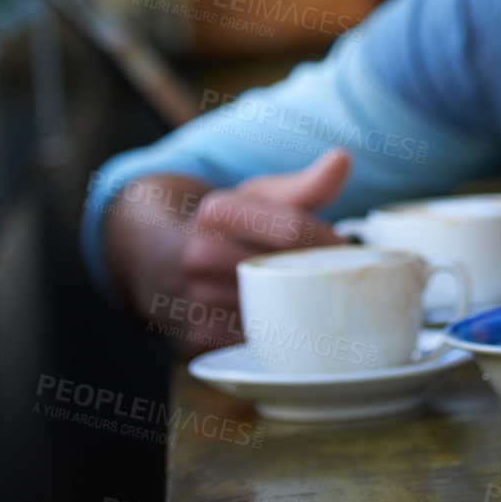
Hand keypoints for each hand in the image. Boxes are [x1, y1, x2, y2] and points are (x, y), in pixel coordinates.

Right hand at [111, 151, 351, 354]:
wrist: (154, 256)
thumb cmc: (223, 224)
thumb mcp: (258, 196)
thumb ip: (305, 185)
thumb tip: (342, 159)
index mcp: (217, 212)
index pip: (294, 231)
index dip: (329, 242)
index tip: (346, 250)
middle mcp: (198, 254)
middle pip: (283, 273)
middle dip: (317, 276)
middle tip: (337, 277)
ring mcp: (192, 298)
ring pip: (270, 312)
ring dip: (298, 310)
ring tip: (312, 298)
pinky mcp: (192, 337)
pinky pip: (250, 342)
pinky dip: (271, 335)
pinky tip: (281, 323)